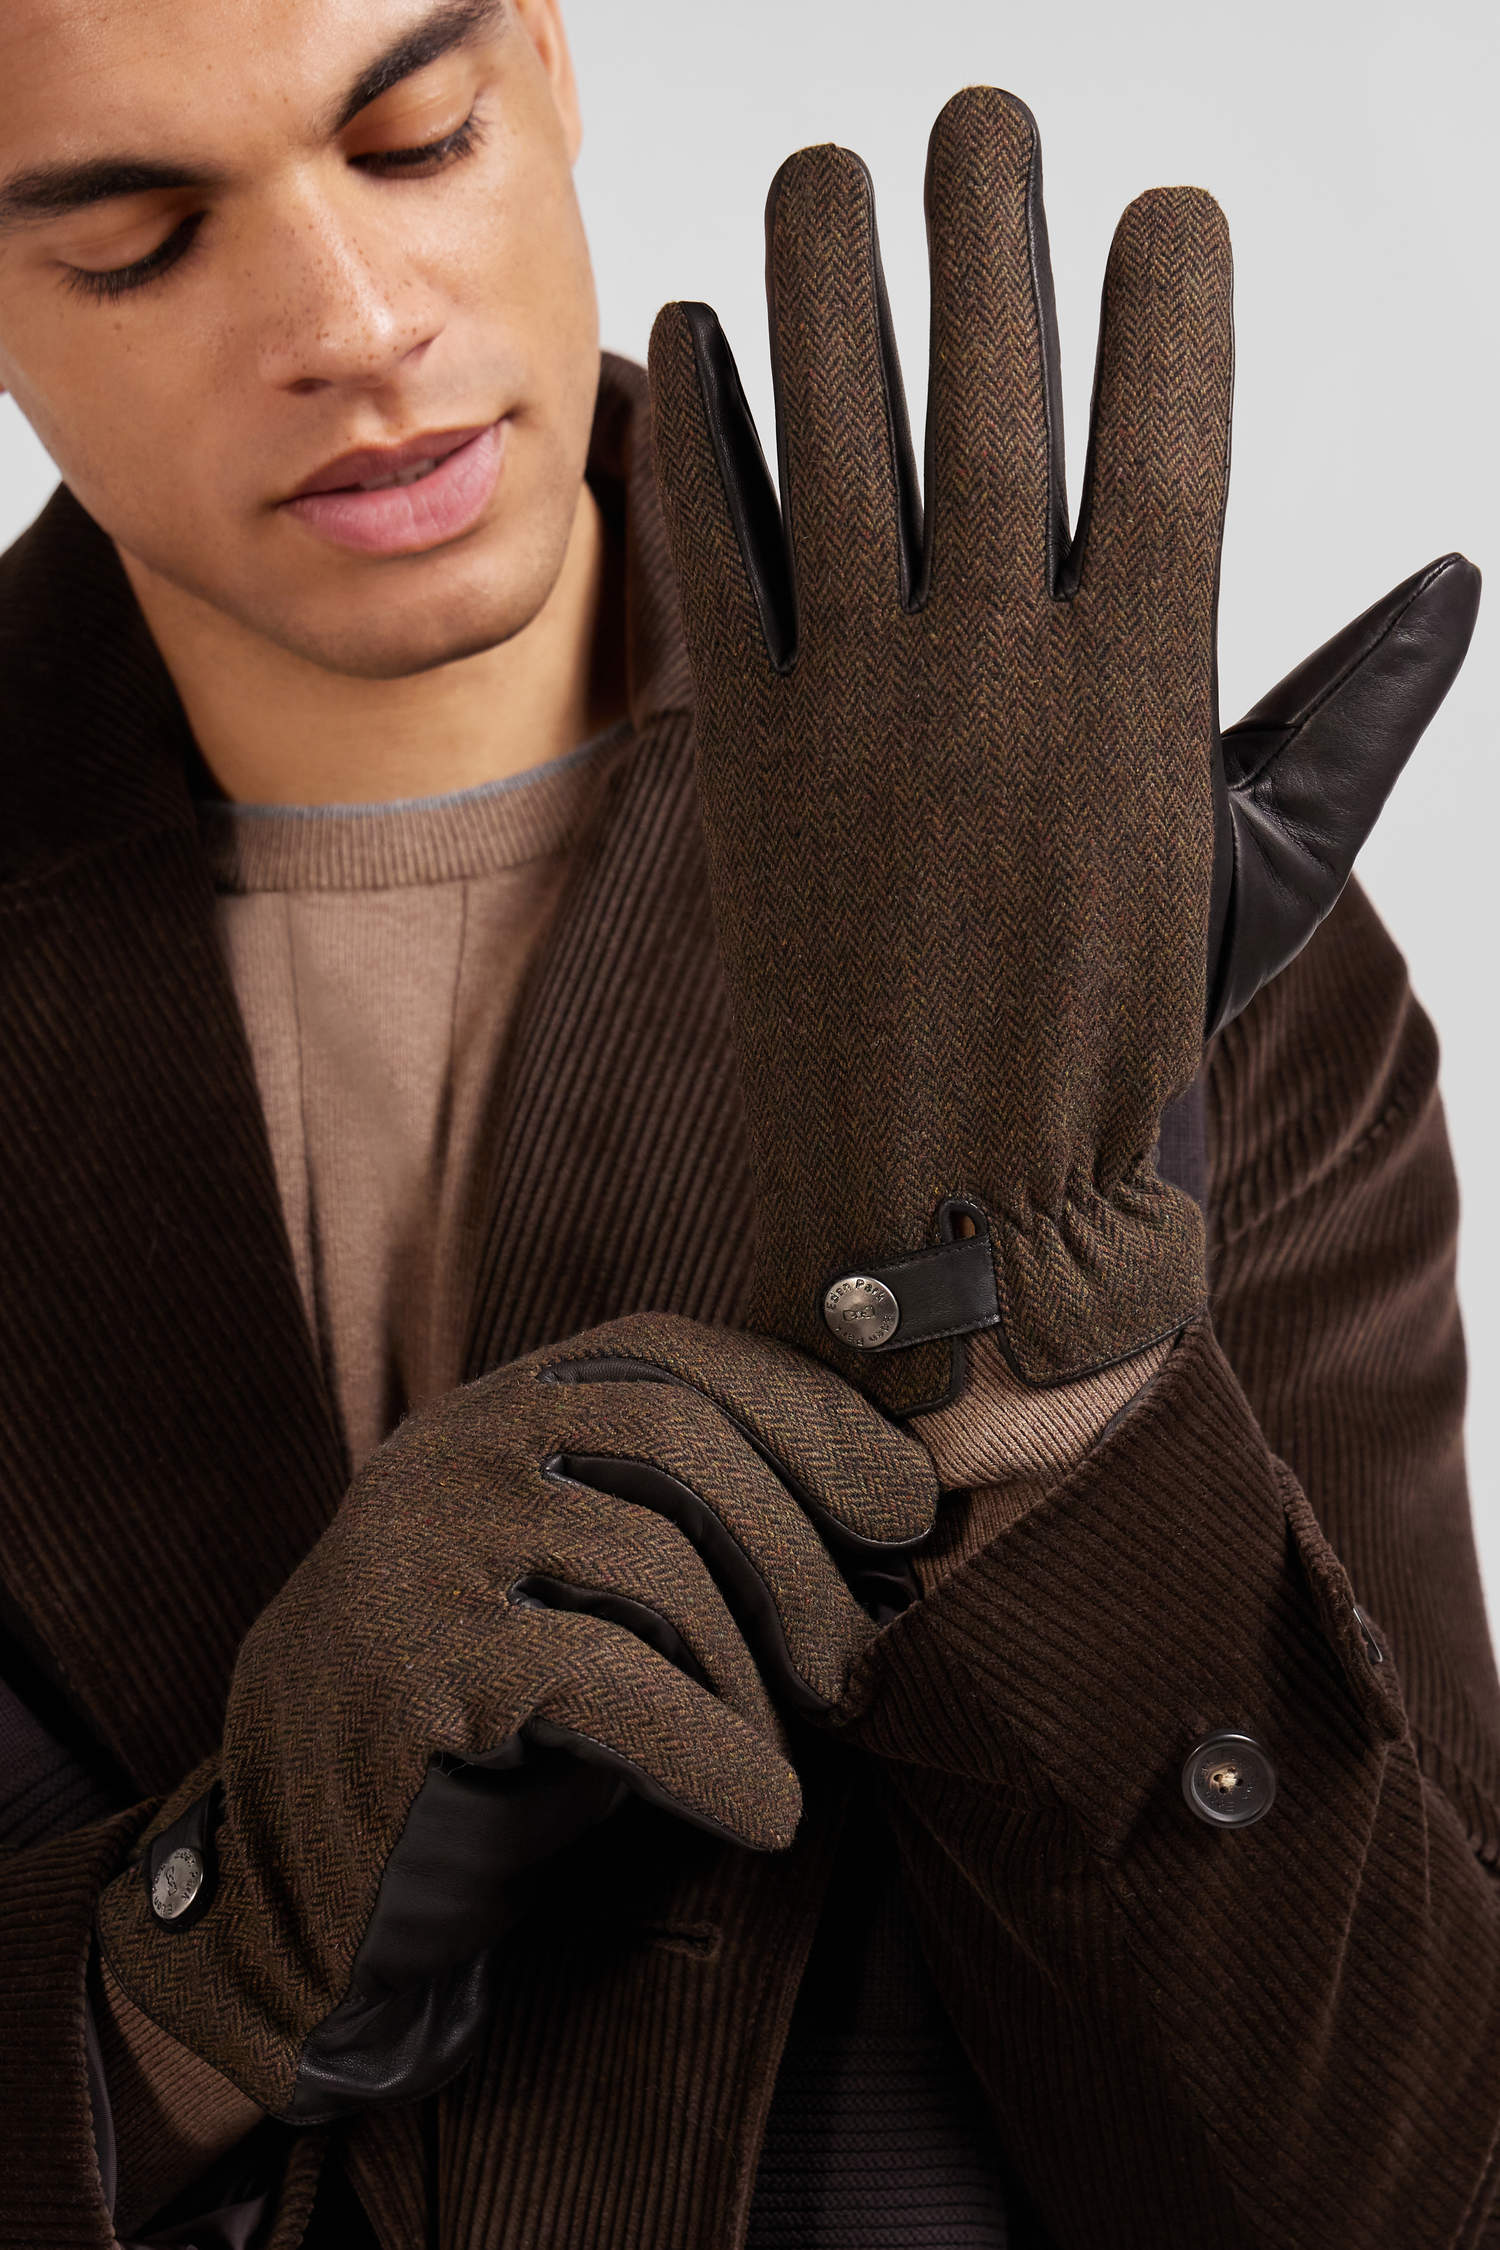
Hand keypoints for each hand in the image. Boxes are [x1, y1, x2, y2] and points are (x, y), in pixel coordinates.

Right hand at [94, 1313, 933, 2123]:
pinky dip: (711, 1750)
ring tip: (791, 1749)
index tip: (907, 1507)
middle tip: (856, 1662)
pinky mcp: (416, 1655)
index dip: (809, 1416)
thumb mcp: (578, 1579)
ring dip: (752, 1672)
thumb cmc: (483, 1708)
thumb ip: (684, 1520)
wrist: (302, 1847)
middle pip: (680, 1438)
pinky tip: (765, 1811)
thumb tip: (892, 1517)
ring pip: (654, 1564)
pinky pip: (608, 1682)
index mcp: (506, 1404)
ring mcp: (426, 1539)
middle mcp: (458, 1443)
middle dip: (799, 1549)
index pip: (675, 1355)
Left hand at [647, 87, 1477, 1412]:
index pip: (1167, 427)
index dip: (1159, 295)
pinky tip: (698, 333)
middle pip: (990, 392)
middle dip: (986, 230)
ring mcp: (859, 712)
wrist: (956, 1205)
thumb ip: (1348, 716)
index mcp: (1145, 684)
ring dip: (828, 284)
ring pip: (836, 442)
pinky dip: (699, 440)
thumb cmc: (1130, 1039)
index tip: (1157, 204)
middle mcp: (998, 672)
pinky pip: (715, 561)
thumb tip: (1452, 583)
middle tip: (979, 118)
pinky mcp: (747, 765)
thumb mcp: (1264, 876)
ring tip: (829, 170)